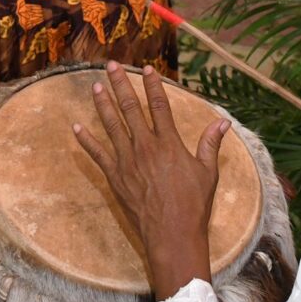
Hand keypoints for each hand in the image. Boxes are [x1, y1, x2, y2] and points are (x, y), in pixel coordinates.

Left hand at [72, 61, 230, 299]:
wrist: (172, 234)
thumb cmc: (193, 205)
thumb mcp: (208, 172)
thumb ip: (211, 144)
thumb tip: (223, 122)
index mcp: (169, 143)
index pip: (159, 106)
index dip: (153, 86)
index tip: (147, 69)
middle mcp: (146, 147)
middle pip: (130, 109)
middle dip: (120, 85)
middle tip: (111, 66)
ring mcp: (127, 161)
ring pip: (111, 125)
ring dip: (103, 104)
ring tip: (95, 86)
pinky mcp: (115, 177)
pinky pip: (97, 154)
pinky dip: (86, 140)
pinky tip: (76, 127)